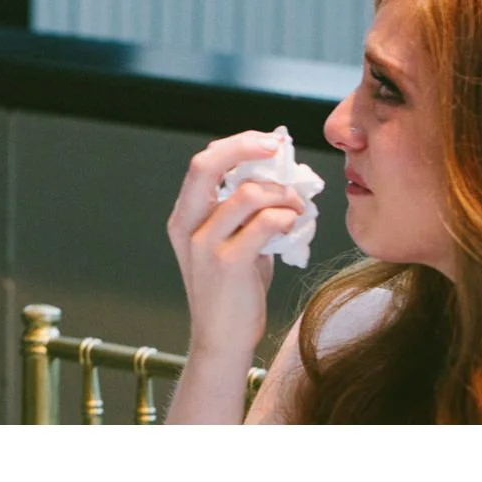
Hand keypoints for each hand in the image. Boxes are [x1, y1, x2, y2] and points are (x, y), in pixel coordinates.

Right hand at [166, 131, 308, 361]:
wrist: (223, 339)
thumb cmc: (233, 290)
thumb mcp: (230, 242)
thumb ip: (243, 212)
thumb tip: (276, 174)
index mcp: (184, 216)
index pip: (203, 163)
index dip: (236, 145)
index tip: (268, 142)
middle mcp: (187, 225)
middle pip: (207, 164)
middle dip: (246, 148)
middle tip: (277, 149)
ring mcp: (204, 244)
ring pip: (247, 194)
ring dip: (282, 194)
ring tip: (297, 207)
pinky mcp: (227, 263)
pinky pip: (264, 223)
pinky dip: (286, 217)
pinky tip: (294, 226)